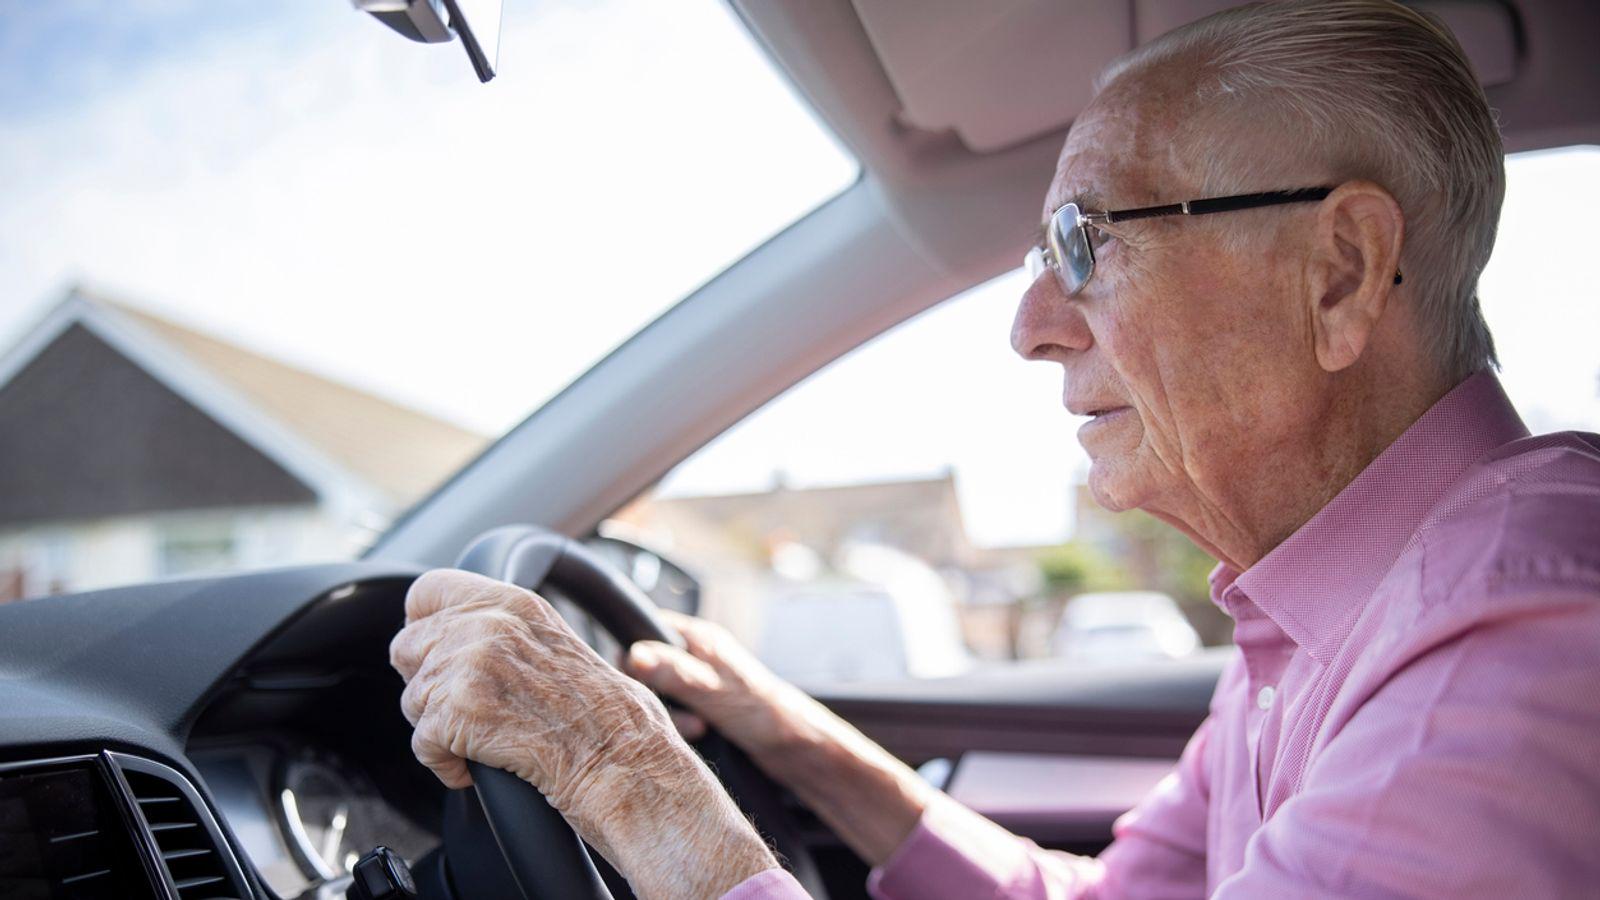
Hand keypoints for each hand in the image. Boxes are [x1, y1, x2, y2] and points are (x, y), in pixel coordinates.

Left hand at [389, 569, 776, 899]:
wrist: (624, 760)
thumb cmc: (605, 716)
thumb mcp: (556, 643)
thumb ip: (503, 630)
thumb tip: (452, 636)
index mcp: (513, 602)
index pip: (426, 591)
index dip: (424, 626)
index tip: (434, 652)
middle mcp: (487, 624)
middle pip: (407, 648)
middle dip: (429, 684)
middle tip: (469, 709)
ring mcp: (470, 666)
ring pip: (412, 701)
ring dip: (440, 728)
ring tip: (486, 738)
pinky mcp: (457, 712)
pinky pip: (420, 744)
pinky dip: (445, 764)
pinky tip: (479, 765)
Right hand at [624, 610, 816, 760]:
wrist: (800, 749)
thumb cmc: (766, 713)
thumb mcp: (713, 691)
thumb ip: (673, 673)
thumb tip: (633, 655)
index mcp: (700, 639)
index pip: (645, 629)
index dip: (633, 655)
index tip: (637, 684)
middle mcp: (698, 656)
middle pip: (648, 667)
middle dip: (655, 695)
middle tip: (681, 716)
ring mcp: (700, 682)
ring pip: (661, 694)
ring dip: (671, 715)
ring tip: (697, 729)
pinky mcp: (704, 708)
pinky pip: (675, 713)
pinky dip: (680, 727)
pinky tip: (698, 737)